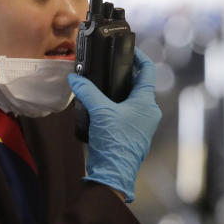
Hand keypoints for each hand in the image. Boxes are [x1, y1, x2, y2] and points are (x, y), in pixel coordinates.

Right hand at [67, 48, 160, 201]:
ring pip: (132, 100)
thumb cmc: (114, 141)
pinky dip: (117, 106)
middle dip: (125, 75)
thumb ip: (87, 92)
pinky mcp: (133, 134)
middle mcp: (149, 112)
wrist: (113, 173)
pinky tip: (101, 107)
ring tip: (102, 85)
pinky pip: (127, 114)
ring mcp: (142, 125)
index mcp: (146, 102)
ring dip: (120, 92)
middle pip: (139, 85)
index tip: (128, 50)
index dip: (140, 57)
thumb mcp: (99, 112)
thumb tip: (75, 78)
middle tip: (109, 67)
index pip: (148, 72)